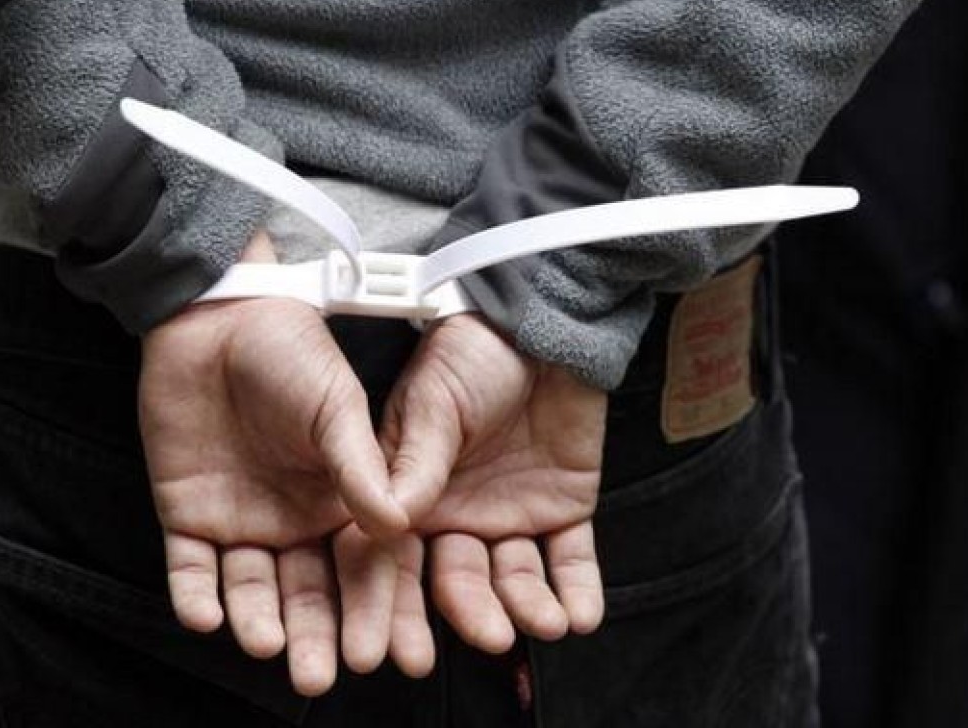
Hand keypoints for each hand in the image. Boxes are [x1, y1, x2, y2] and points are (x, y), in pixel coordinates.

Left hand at [138, 233, 406, 695]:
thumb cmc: (290, 351)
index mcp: (341, 501)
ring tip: (267, 644)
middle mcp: (294, 522)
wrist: (214, 318)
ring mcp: (240, 522)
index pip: (363, 570)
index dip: (374, 611)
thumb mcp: (336, 405)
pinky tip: (206, 615)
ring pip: (251, 590)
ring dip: (258, 621)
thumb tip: (397, 523)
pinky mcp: (187, 516)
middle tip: (318, 674)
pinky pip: (190, 569)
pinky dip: (196, 594)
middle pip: (308, 594)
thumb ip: (361, 465)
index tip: (383, 652)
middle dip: (314, 636)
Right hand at [376, 315, 607, 653]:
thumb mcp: (434, 401)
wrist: (546, 324)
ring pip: (514, 579)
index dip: (396, 601)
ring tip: (542, 622)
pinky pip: (570, 560)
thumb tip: (388, 517)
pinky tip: (579, 615)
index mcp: (411, 492)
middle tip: (487, 636)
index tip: (400, 642)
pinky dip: (577, 591)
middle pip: (459, 580)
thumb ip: (416, 459)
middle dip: (471, 613)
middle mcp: (457, 515)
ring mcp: (510, 515)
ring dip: (526, 607)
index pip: (397, 558)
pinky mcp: (562, 510)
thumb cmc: (473, 352)